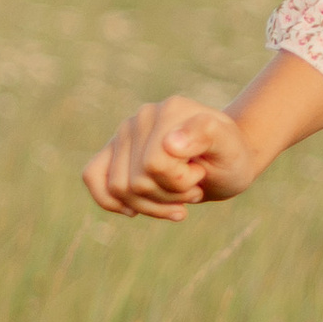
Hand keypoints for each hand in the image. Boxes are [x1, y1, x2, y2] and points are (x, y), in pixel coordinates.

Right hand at [82, 96, 262, 218]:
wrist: (224, 159)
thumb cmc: (229, 156)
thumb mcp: (230, 148)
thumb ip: (206, 136)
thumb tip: (170, 143)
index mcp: (171, 111)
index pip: (154, 165)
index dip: (180, 182)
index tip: (200, 173)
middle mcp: (142, 117)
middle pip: (135, 182)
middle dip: (168, 196)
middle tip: (193, 184)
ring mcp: (125, 132)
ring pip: (117, 189)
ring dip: (152, 204)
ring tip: (177, 193)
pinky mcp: (113, 150)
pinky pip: (92, 176)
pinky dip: (112, 201)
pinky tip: (134, 210)